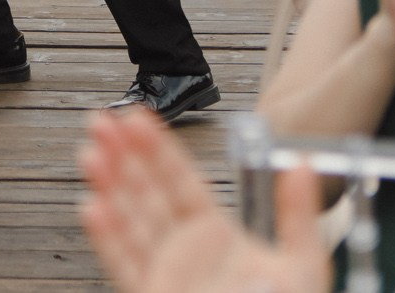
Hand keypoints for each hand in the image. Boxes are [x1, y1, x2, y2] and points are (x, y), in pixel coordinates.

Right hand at [80, 107, 327, 292]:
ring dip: (109, 188)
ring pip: (129, 223)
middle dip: (123, 157)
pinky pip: (124, 265)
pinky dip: (107, 239)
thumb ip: (296, 213)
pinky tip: (93, 208)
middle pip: (146, 194)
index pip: (179, 181)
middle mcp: (183, 252)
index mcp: (214, 235)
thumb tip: (302, 163)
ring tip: (92, 155)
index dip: (157, 148)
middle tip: (101, 122)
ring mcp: (164, 276)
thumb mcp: (302, 264)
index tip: (136, 118)